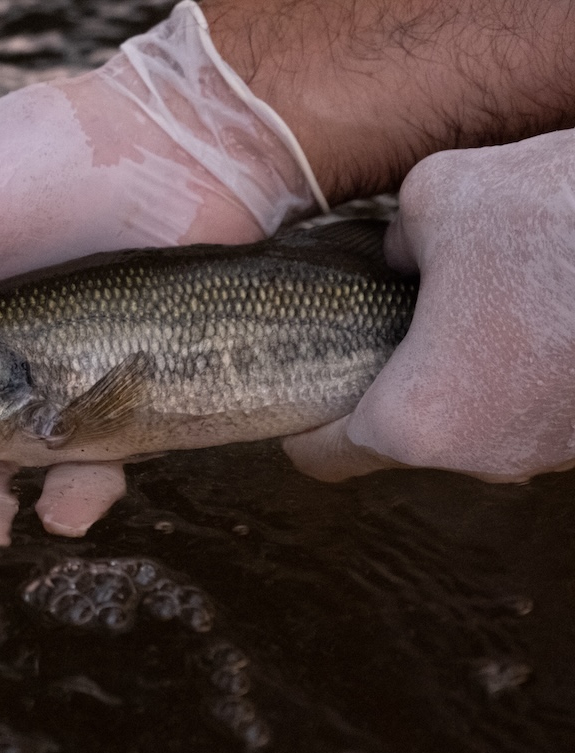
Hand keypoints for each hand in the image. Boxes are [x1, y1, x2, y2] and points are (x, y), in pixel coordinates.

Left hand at [284, 128, 574, 482]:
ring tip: (478, 302)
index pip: (325, 458)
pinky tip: (535, 308)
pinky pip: (530, 406)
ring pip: (473, 422)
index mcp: (418, 420)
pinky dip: (521, 370)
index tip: (299, 397)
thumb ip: (395, 236)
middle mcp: (483, 457)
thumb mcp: (439, 197)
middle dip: (388, 383)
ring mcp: (549, 452)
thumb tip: (401, 254)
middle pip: (400, 437)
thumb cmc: (561, 218)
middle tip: (386, 325)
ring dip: (465, 372)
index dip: (301, 425)